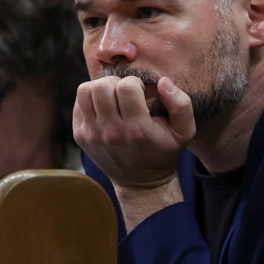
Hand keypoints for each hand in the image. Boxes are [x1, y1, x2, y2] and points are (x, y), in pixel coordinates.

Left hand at [74, 75, 194, 230]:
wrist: (141, 182)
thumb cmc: (163, 152)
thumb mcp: (184, 131)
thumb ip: (181, 104)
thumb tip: (163, 81)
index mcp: (137, 129)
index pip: (127, 86)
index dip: (136, 83)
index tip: (141, 93)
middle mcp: (112, 132)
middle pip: (102, 86)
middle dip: (116, 83)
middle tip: (124, 93)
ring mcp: (92, 135)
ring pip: (85, 91)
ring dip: (100, 88)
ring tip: (112, 97)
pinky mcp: (80, 136)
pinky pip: (78, 104)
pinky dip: (90, 100)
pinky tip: (104, 108)